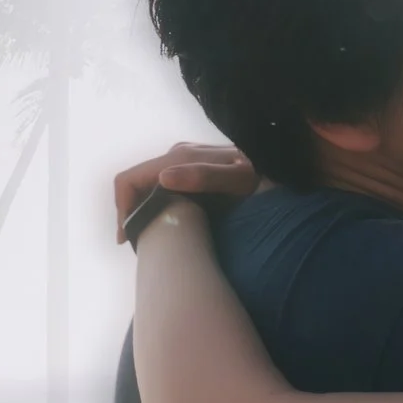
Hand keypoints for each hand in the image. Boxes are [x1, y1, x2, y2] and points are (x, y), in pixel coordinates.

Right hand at [112, 143, 254, 243]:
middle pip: (134, 185)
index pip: (129, 180)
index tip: (128, 240)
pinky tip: (167, 226)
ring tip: (151, 240)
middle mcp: (174, 156)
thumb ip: (203, 176)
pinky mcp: (190, 170)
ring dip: (142, 212)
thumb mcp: (237, 180)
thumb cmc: (260, 180)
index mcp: (178, 157)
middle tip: (140, 246)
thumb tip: (163, 178)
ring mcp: (182, 162)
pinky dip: (155, 208)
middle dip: (130, 214)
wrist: (280, 168)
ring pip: (146, 188)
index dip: (122, 209)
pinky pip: (161, 189)